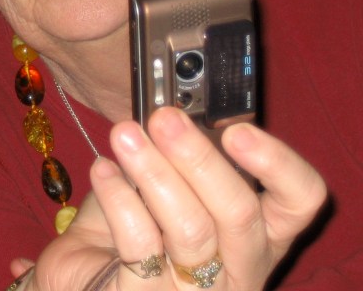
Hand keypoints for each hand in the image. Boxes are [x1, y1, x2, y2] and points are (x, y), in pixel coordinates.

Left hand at [9, 108, 326, 289]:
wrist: (81, 278)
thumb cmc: (128, 229)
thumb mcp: (158, 185)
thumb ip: (171, 155)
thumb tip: (166, 108)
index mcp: (258, 232)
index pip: (299, 200)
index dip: (278, 164)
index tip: (237, 129)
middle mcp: (241, 266)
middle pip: (241, 213)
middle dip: (200, 158)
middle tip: (164, 119)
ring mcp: (199, 290)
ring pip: (192, 227)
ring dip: (154, 170)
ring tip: (124, 135)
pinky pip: (141, 244)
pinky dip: (119, 198)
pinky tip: (103, 170)